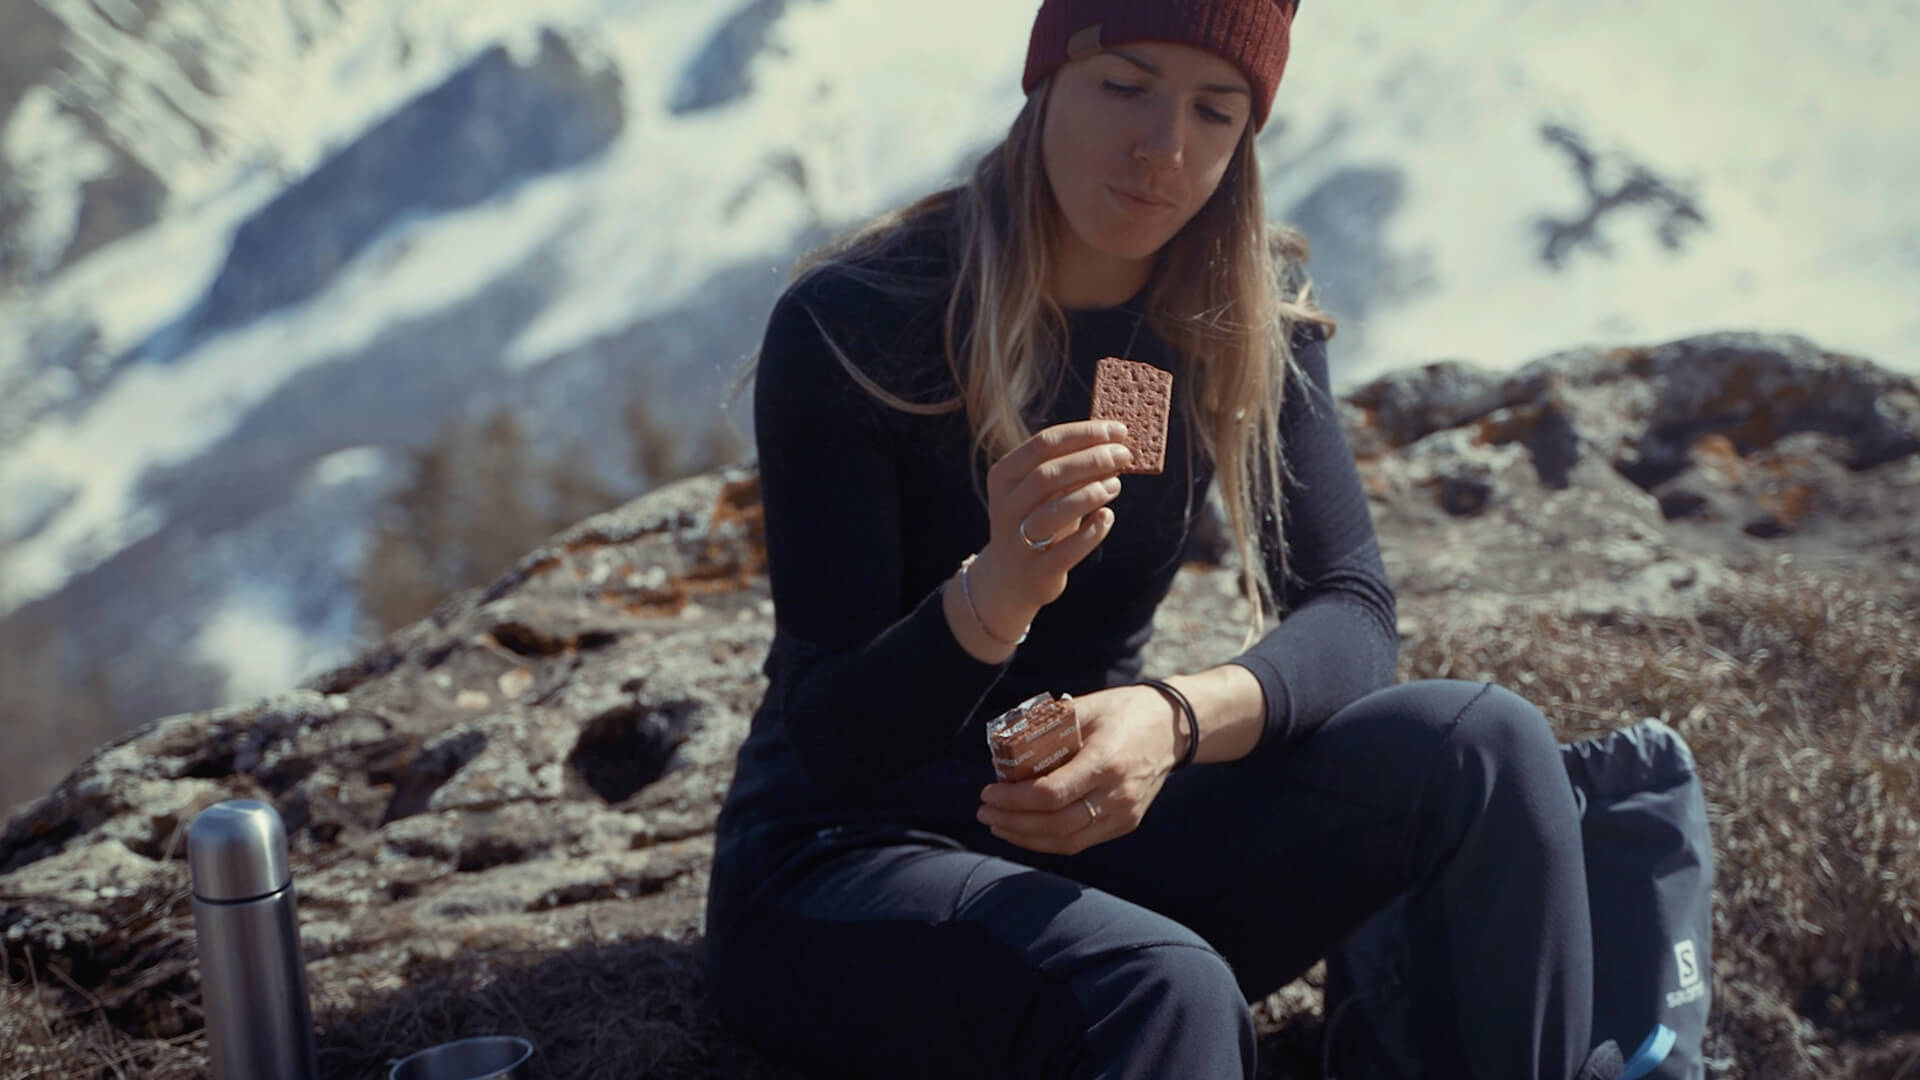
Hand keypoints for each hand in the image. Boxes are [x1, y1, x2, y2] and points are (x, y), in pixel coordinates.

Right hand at [965, 421, 1132, 637]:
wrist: (1011, 577)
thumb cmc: (1037, 519)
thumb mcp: (1044, 491)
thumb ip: (1071, 467)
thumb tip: (1115, 443)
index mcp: (1004, 476)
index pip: (1043, 444)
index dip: (1084, 434)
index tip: (1118, 431)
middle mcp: (1005, 506)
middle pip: (1048, 474)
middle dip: (1091, 460)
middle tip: (1124, 455)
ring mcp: (1018, 540)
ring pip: (1052, 512)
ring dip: (1089, 494)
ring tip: (1116, 483)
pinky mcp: (1037, 571)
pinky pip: (1066, 551)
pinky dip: (1091, 533)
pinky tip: (1108, 517)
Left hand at [976, 684, 1184, 854]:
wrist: (1173, 728)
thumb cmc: (1125, 711)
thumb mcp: (1088, 706)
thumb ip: (1049, 725)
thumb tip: (1005, 742)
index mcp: (1105, 761)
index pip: (1051, 794)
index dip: (1014, 800)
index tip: (988, 792)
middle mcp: (1117, 794)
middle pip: (1056, 824)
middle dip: (1013, 822)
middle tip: (984, 812)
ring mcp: (1124, 814)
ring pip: (1067, 841)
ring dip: (1026, 838)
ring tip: (998, 826)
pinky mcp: (1125, 824)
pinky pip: (1081, 841)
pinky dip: (1048, 841)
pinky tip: (1025, 831)